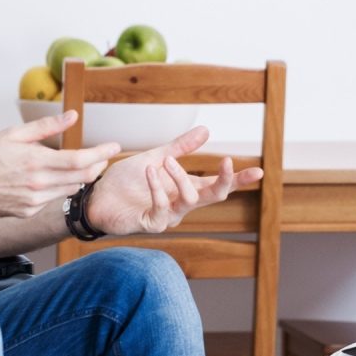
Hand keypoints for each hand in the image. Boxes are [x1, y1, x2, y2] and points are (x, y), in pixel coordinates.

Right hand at [0, 111, 119, 218]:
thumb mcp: (13, 134)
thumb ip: (46, 127)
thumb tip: (73, 116)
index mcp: (36, 161)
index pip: (80, 160)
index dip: (101, 153)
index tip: (114, 147)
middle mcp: (38, 184)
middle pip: (81, 177)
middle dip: (96, 166)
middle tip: (101, 156)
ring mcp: (33, 201)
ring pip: (69, 190)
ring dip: (79, 178)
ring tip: (77, 165)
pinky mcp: (27, 211)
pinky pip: (51, 199)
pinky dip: (57, 188)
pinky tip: (47, 179)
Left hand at [87, 125, 263, 235]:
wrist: (96, 197)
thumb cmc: (125, 182)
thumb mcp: (155, 157)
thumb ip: (180, 148)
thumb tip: (206, 130)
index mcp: (185, 188)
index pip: (218, 185)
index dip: (238, 179)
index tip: (259, 171)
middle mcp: (181, 205)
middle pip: (213, 196)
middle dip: (223, 180)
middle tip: (227, 161)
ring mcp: (168, 216)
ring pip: (189, 200)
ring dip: (180, 176)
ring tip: (165, 160)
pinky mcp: (150, 224)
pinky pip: (162, 207)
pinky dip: (158, 187)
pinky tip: (150, 171)